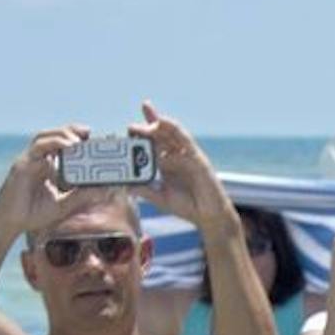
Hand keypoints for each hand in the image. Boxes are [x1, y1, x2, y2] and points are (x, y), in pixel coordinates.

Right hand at [0, 124, 88, 237]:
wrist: (11, 223)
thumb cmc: (34, 214)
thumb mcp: (64, 205)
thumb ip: (82, 196)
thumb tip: (105, 190)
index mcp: (48, 166)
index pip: (62, 145)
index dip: (77, 138)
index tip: (96, 139)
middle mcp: (38, 160)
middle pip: (54, 136)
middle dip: (71, 130)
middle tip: (90, 133)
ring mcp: (29, 161)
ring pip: (45, 137)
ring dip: (63, 134)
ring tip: (80, 140)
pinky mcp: (22, 166)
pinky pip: (38, 149)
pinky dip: (54, 144)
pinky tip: (68, 147)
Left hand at [131, 102, 232, 226]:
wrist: (208, 216)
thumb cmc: (187, 206)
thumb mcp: (160, 198)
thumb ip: (145, 191)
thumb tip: (126, 186)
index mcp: (165, 164)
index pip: (151, 144)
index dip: (141, 133)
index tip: (127, 129)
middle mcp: (175, 156)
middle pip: (159, 135)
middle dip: (145, 128)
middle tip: (130, 127)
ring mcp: (186, 155)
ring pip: (170, 133)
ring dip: (157, 124)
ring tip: (144, 118)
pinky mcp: (197, 157)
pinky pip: (185, 139)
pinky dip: (173, 128)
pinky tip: (162, 121)